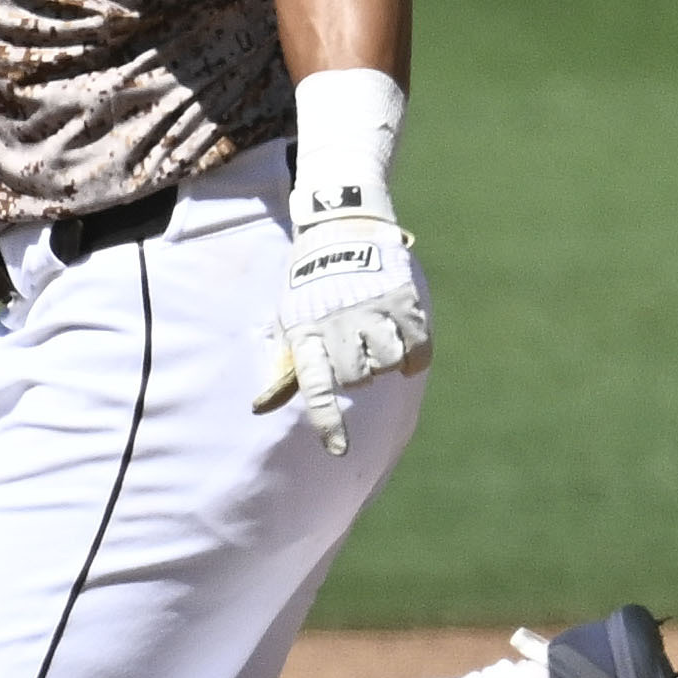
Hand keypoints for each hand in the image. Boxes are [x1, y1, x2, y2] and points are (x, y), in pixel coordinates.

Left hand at [253, 201, 425, 453]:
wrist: (339, 227)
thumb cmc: (310, 287)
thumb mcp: (291, 322)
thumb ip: (286, 370)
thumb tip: (259, 409)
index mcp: (306, 333)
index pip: (314, 386)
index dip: (327, 420)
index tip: (339, 450)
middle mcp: (339, 324)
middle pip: (358, 378)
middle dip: (359, 376)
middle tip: (355, 353)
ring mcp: (373, 310)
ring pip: (389, 363)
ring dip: (387, 363)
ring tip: (377, 345)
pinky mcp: (402, 298)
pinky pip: (418, 346)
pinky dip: (415, 358)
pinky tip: (408, 355)